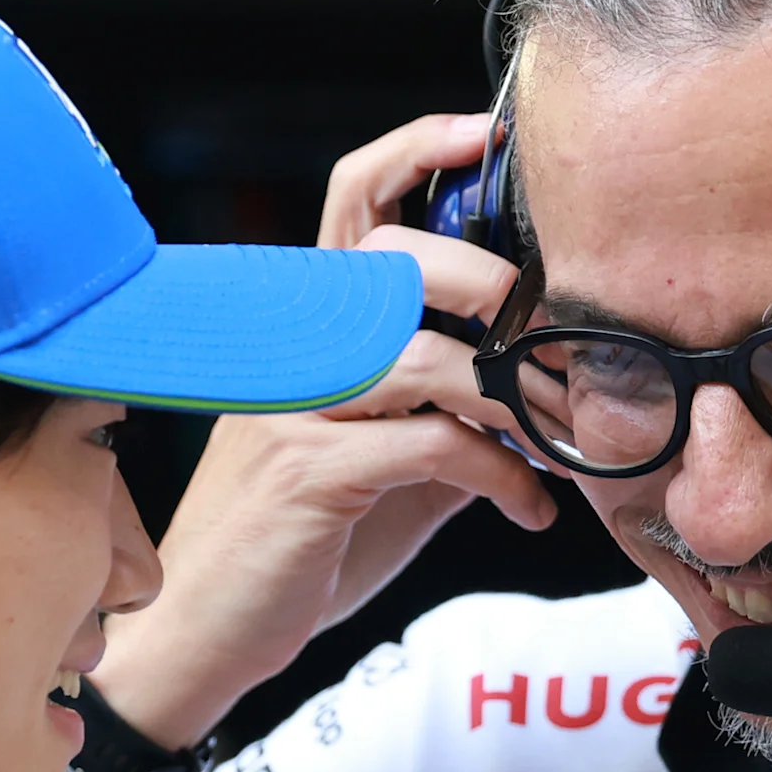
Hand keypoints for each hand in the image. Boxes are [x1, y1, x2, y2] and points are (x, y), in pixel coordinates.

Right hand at [93, 115, 554, 745]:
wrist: (205, 634)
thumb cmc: (293, 544)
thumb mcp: (383, 462)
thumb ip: (446, 411)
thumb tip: (541, 390)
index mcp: (305, 323)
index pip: (352, 198)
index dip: (416, 150)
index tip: (487, 136)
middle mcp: (292, 348)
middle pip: (396, 258)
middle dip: (491, 284)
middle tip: (556, 336)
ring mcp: (294, 406)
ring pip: (424, 355)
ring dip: (515, 398)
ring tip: (565, 439)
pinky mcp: (309, 474)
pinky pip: (431, 446)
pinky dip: (502, 475)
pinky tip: (530, 506)